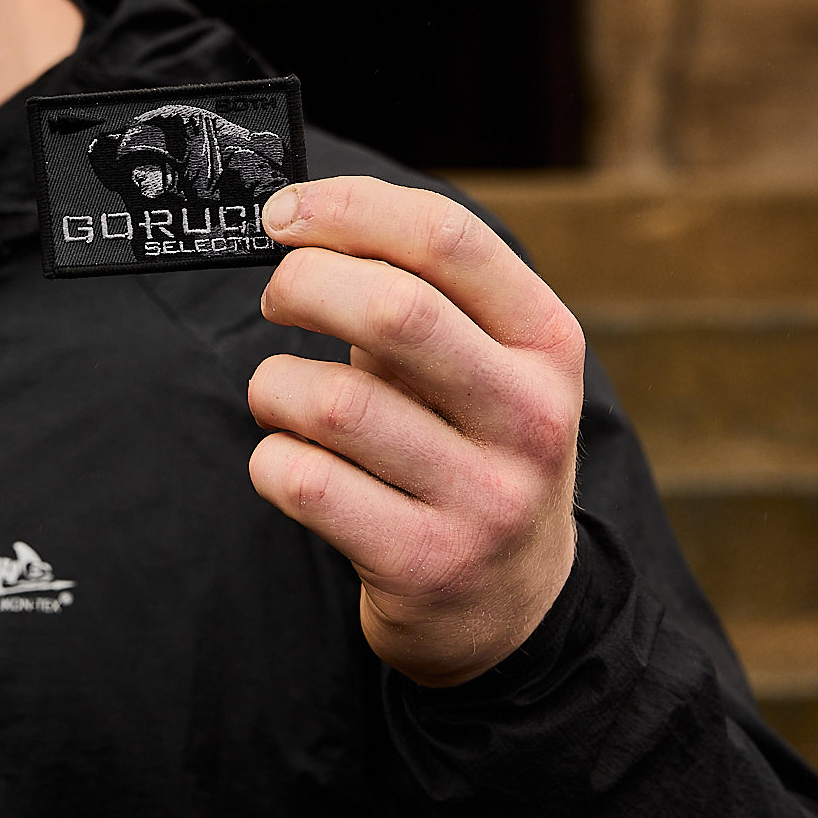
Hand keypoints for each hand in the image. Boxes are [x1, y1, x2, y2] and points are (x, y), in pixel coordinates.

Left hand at [247, 176, 584, 686]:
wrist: (509, 608)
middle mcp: (530, 419)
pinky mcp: (425, 566)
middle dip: (302, 286)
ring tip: (281, 398)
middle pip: (394, 311)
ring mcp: (483, 500)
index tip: (282, 213)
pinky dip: (270, 461)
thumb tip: (297, 216)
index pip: (448, 240)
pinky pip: (304, 482)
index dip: (348, 209)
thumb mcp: (475, 363)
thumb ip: (409, 290)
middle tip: (276, 299)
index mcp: (547, 344)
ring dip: (273, 386)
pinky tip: (291, 466)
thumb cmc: (463, 448)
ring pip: (332, 402)